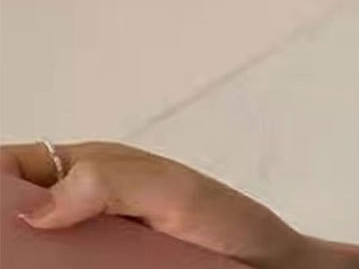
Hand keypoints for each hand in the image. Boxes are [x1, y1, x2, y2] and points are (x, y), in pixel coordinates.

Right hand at [0, 139, 317, 268]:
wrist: (267, 267)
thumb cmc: (225, 221)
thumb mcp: (172, 190)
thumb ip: (111, 182)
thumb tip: (36, 206)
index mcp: (89, 171)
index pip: (18, 167)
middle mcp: (81, 210)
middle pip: (16, 223)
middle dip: (8, 235)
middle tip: (11, 253)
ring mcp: (88, 253)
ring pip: (35, 257)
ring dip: (24, 259)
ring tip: (29, 265)